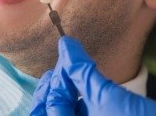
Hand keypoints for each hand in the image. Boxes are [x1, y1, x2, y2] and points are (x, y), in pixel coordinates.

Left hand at [30, 36, 155, 115]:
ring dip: (62, 91)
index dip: (58, 75)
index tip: (66, 53)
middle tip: (63, 66)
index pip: (51, 103)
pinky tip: (81, 84)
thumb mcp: (107, 97)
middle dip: (53, 86)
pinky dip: (74, 99)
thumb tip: (65, 45)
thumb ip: (82, 71)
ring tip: (70, 71)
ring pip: (62, 112)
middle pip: (48, 110)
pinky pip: (75, 114)